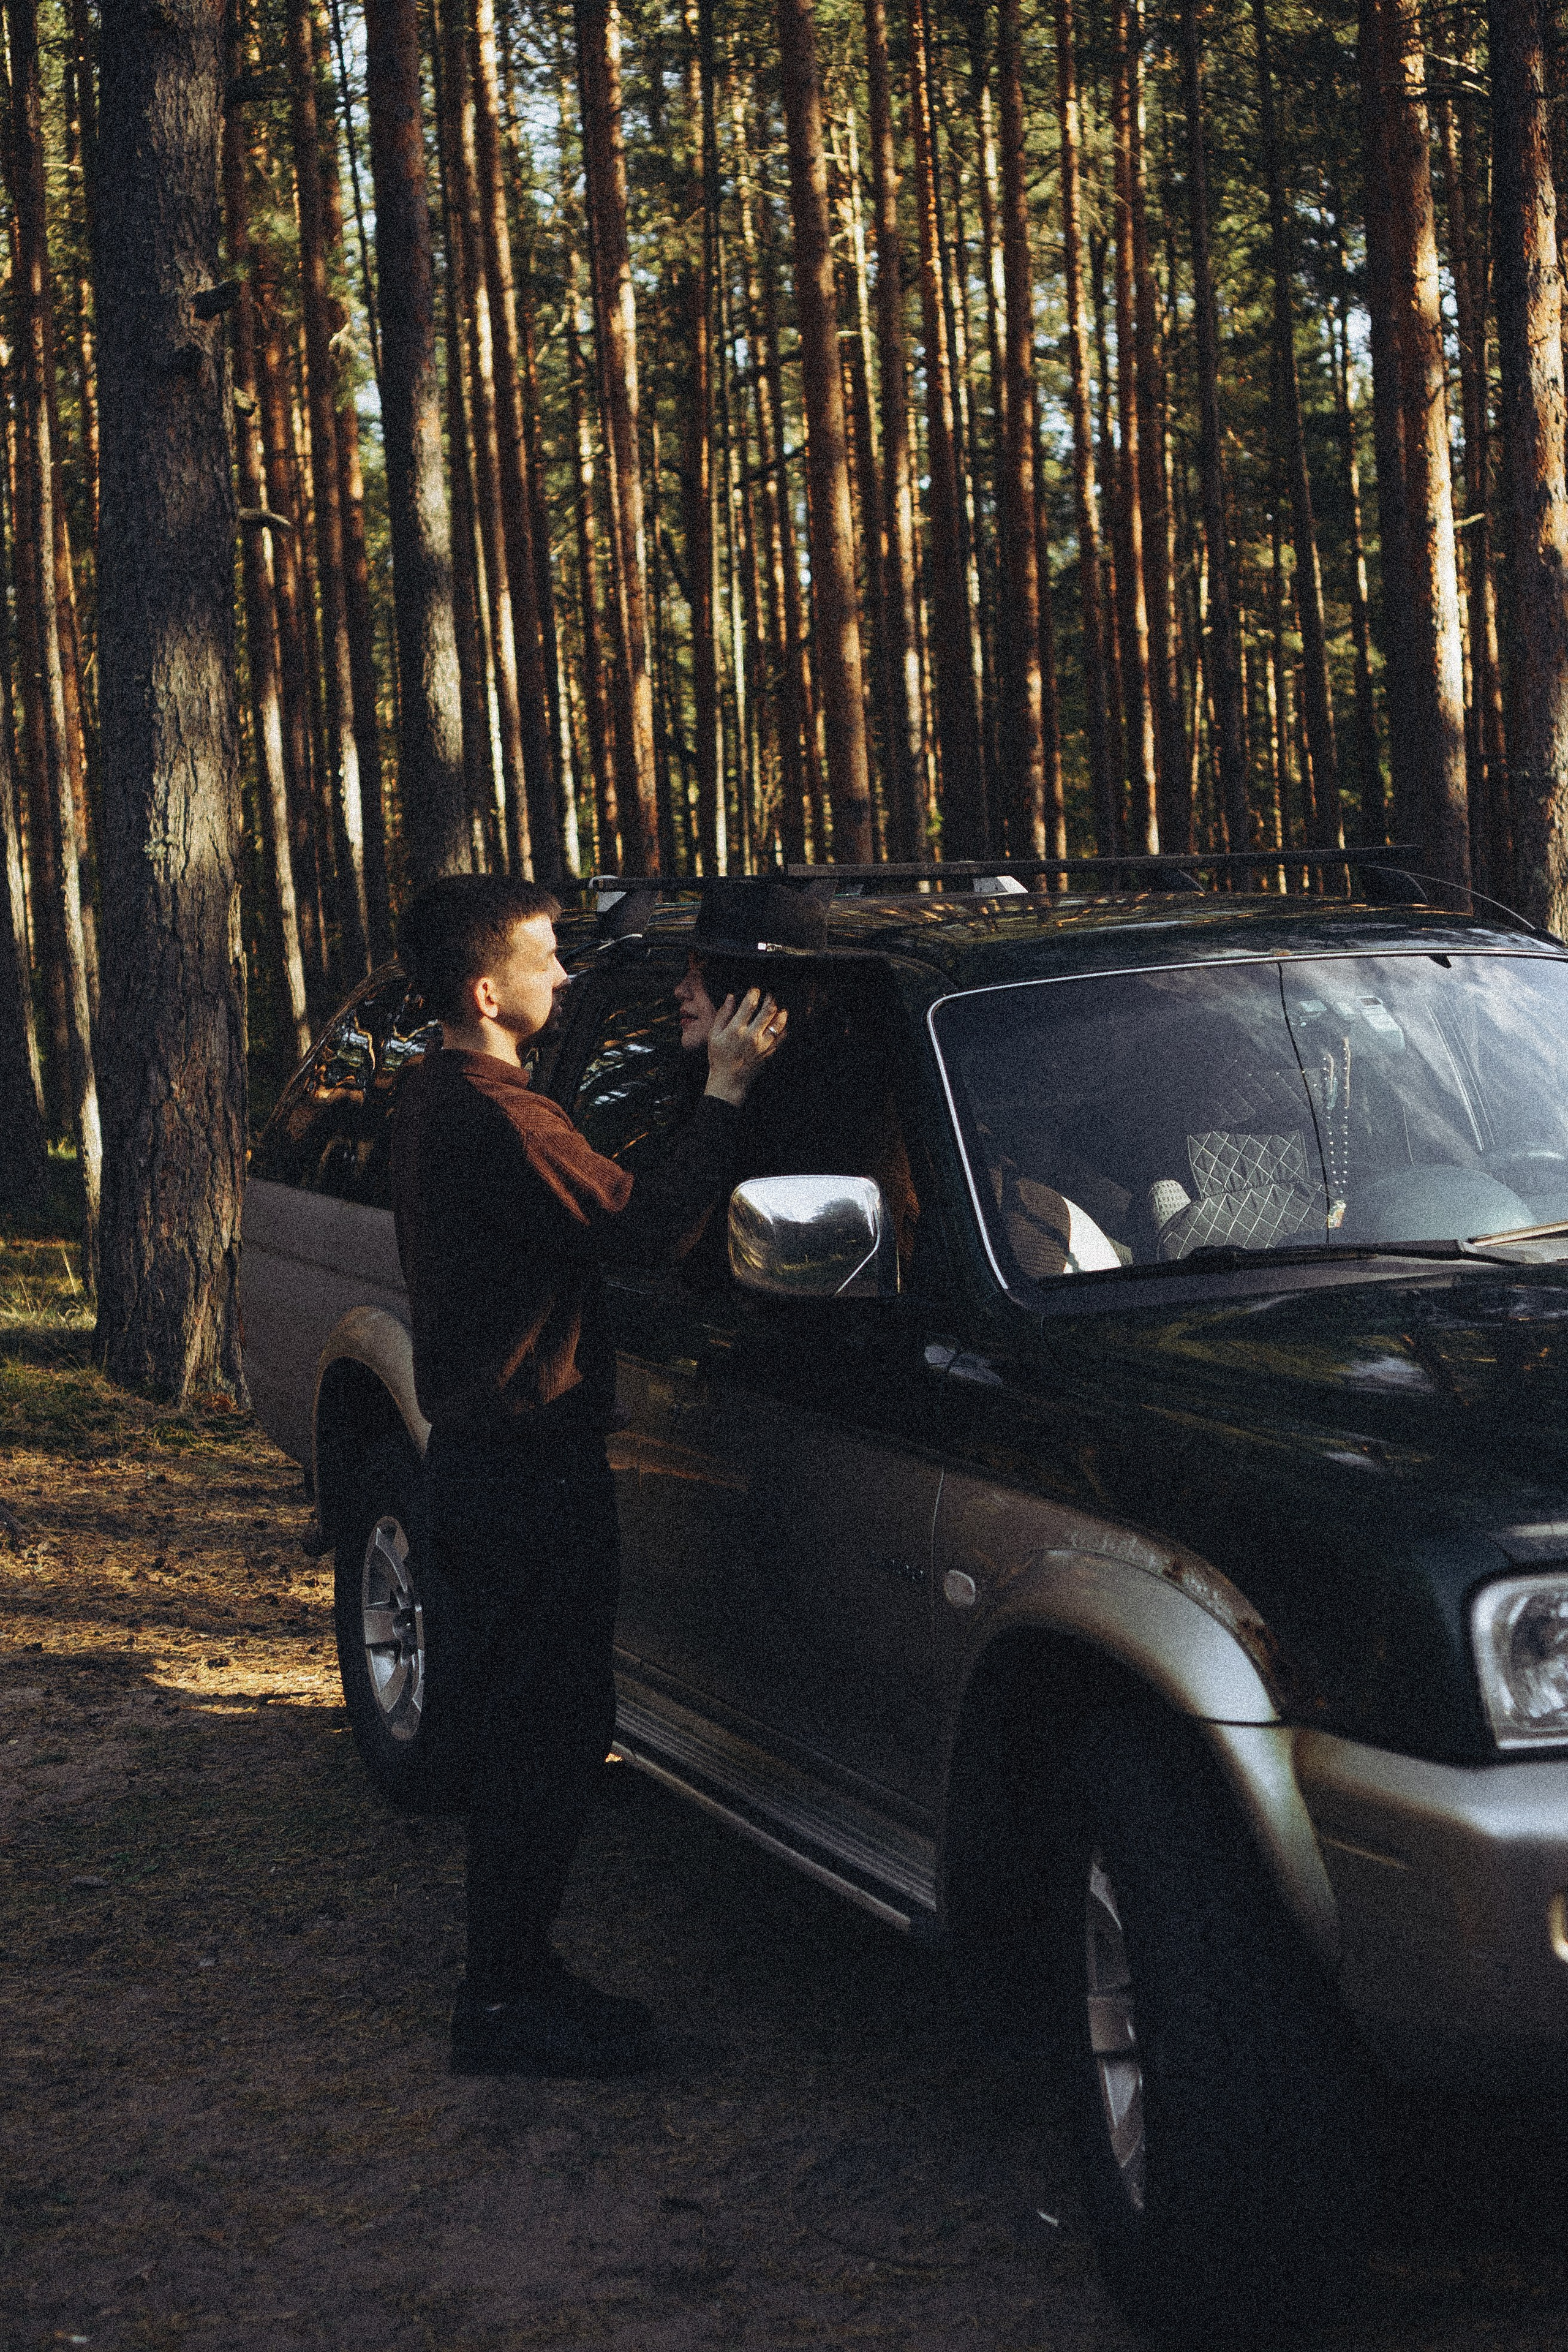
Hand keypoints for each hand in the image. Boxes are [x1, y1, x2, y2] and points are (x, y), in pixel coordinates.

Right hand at [704, 987, 786, 1105]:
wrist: (729, 1081)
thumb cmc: (719, 1057)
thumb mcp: (714, 1035)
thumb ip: (723, 1015)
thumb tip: (731, 997)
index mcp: (737, 1030)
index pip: (750, 1004)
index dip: (754, 993)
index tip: (754, 990)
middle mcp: (752, 1036)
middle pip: (768, 1011)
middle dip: (771, 999)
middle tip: (770, 995)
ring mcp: (763, 1045)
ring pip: (779, 1023)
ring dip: (781, 1011)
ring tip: (779, 1007)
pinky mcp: (770, 1052)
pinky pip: (782, 1036)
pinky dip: (784, 1027)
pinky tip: (781, 1022)